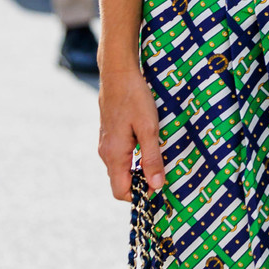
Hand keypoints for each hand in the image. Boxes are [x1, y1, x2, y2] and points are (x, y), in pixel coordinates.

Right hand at [98, 63, 164, 199]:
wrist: (118, 72)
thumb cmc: (134, 98)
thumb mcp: (149, 129)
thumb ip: (152, 158)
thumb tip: (157, 186)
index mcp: (114, 155)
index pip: (121, 192)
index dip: (140, 196)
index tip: (159, 188)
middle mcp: (106, 153)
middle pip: (121, 182)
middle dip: (141, 184)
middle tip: (163, 173)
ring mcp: (105, 144)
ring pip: (121, 169)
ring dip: (138, 170)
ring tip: (158, 159)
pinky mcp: (109, 135)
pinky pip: (120, 156)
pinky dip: (133, 159)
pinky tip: (148, 145)